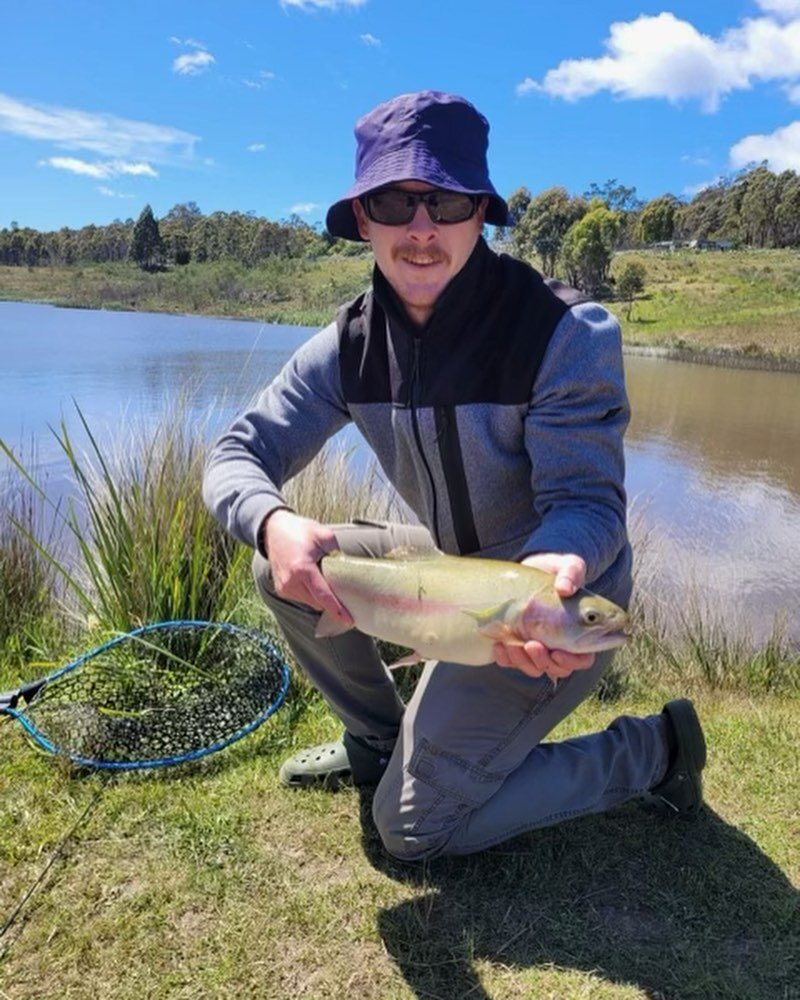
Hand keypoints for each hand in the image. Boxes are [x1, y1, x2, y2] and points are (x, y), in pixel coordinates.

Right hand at [263, 510, 352, 626]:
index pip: (323, 596)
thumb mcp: (324, 535)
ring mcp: (284, 588)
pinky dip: (311, 594)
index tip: (349, 620)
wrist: (273, 530)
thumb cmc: (299, 531)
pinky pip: (302, 598)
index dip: (337, 610)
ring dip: (320, 597)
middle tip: (345, 593)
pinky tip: (314, 581)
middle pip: (319, 602)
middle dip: (332, 601)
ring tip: (325, 580)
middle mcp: (291, 582)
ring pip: (311, 602)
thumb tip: (350, 567)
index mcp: (302, 569)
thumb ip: (339, 552)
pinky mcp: (281, 590)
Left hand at [491, 552, 594, 681]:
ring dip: (523, 661)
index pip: (583, 659)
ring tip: (512, 643)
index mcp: (580, 631)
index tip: (557, 651)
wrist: (528, 570)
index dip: (572, 661)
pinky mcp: (518, 645)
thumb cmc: (556, 570)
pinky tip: (499, 645)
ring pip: (535, 668)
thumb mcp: (568, 565)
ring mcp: (539, 646)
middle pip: (558, 668)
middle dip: (544, 661)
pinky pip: (513, 663)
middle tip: (531, 644)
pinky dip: (506, 658)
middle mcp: (561, 644)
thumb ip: (572, 573)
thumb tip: (565, 588)